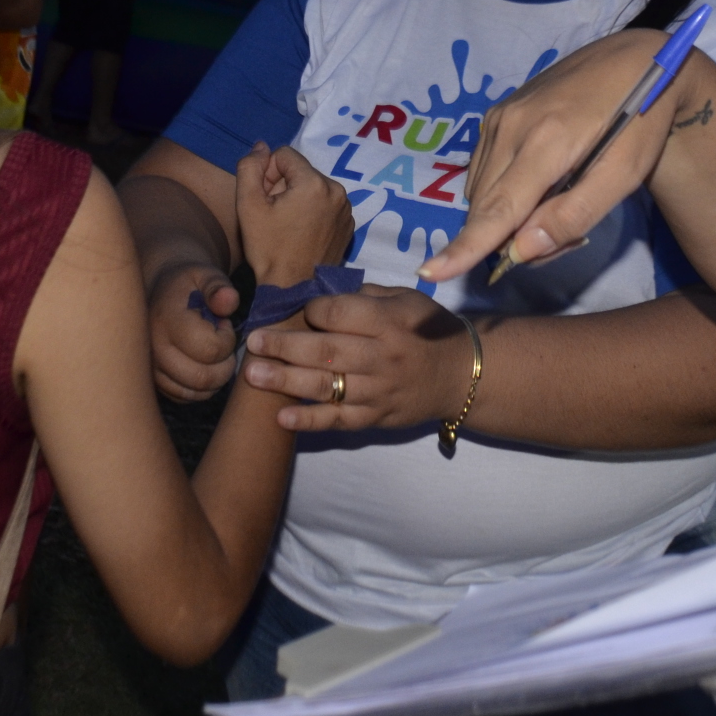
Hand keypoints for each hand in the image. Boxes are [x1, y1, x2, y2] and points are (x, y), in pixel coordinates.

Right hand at [147, 261, 240, 401]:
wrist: (159, 291)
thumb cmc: (188, 283)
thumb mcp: (205, 275)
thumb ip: (218, 286)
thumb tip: (229, 301)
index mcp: (166, 319)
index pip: (209, 349)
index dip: (227, 339)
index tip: (224, 324)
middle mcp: (153, 348)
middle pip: (202, 378)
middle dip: (225, 364)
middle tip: (223, 343)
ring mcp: (150, 369)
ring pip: (195, 392)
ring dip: (215, 378)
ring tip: (212, 352)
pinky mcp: (153, 382)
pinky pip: (185, 397)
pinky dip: (201, 387)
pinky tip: (203, 363)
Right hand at [234, 142, 353, 284]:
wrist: (293, 289)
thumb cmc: (268, 249)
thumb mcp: (248, 205)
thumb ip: (250, 167)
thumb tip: (261, 147)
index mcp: (314, 183)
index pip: (284, 155)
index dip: (267, 174)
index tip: (265, 201)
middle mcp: (337, 190)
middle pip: (300, 171)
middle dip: (283, 186)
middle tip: (274, 216)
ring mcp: (346, 209)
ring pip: (312, 186)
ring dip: (297, 198)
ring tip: (287, 226)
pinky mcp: (348, 224)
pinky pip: (325, 203)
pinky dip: (312, 211)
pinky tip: (301, 233)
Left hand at [243, 286, 474, 430]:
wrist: (463, 375)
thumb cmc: (428, 329)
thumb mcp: (406, 298)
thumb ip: (366, 295)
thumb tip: (322, 294)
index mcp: (388, 321)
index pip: (339, 313)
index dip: (311, 310)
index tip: (298, 310)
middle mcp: (381, 357)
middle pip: (325, 350)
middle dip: (284, 345)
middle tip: (252, 342)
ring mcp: (378, 391)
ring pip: (326, 386)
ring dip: (285, 381)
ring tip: (253, 375)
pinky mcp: (376, 418)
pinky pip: (338, 420)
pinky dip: (309, 420)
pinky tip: (281, 418)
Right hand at [421, 28, 681, 283]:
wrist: (632, 58)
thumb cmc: (640, 121)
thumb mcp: (623, 174)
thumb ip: (573, 214)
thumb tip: (521, 251)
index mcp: (544, 142)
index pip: (497, 210)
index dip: (465, 247)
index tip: (431, 272)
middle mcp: (509, 127)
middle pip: (486, 207)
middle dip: (510, 238)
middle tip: (563, 239)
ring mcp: (498, 117)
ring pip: (481, 191)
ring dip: (505, 217)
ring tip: (557, 206)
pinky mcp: (497, 114)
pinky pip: (483, 170)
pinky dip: (501, 193)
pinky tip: (537, 186)